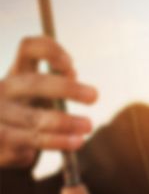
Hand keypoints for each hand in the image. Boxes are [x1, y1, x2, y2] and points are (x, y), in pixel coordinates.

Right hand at [0, 36, 96, 167]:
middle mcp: (3, 89)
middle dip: (67, 88)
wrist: (0, 145)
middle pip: (33, 82)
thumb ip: (56, 85)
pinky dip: (51, 143)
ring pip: (32, 118)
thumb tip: (71, 74)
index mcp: (17, 74)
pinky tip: (67, 146)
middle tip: (94, 96)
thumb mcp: (40, 98)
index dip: (51, 51)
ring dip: (64, 123)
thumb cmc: (27, 118)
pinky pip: (27, 143)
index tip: (72, 67)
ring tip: (86, 130)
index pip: (28, 48)